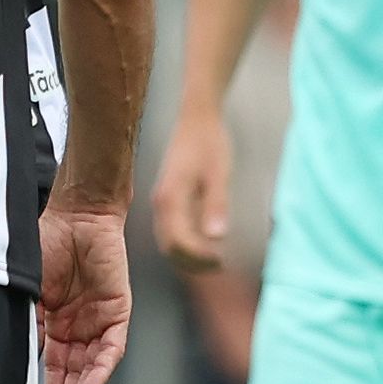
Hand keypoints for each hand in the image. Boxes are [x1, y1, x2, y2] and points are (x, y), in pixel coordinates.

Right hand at [37, 203, 131, 383]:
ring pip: (91, 368)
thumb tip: (9, 355)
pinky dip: (100, 371)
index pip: (51, 365)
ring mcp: (98, 322)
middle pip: (72, 373)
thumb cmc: (46, 242)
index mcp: (54, 321)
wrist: (78, 214)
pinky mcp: (118, 313)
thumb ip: (25, 320)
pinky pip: (111, 350)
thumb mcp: (27, 288)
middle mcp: (77, 327)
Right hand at [153, 102, 233, 270]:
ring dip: (189, 255)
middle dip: (192, 262)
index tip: (221, 261)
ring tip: (215, 259)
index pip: (178, 242)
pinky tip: (206, 243)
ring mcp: (162, 201)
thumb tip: (217, 238)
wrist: (197, 118)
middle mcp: (161, 203)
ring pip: (169, 240)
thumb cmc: (210, 142)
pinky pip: (172, 230)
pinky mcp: (168, 199)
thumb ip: (216, 204)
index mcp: (170, 198)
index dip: (198, 257)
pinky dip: (186, 243)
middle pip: (169, 246)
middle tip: (220, 265)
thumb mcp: (218, 173)